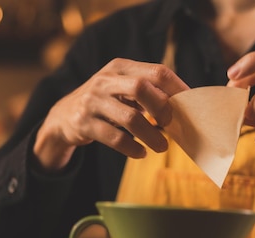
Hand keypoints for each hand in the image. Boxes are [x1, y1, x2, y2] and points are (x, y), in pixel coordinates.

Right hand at [34, 58, 188, 170]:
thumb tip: (184, 108)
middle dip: (162, 108)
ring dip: (151, 135)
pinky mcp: (84, 123)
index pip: (157, 71)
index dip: (177, 89)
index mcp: (121, 67)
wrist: (64, 116)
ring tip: (162, 147)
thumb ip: (148, 93)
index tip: (190, 106)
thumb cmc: (105, 103)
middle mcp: (105, 80)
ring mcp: (92, 101)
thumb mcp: (122, 89)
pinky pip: (114, 138)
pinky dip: (132, 148)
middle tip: (171, 125)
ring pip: (129, 117)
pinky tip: (141, 153)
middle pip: (141, 88)